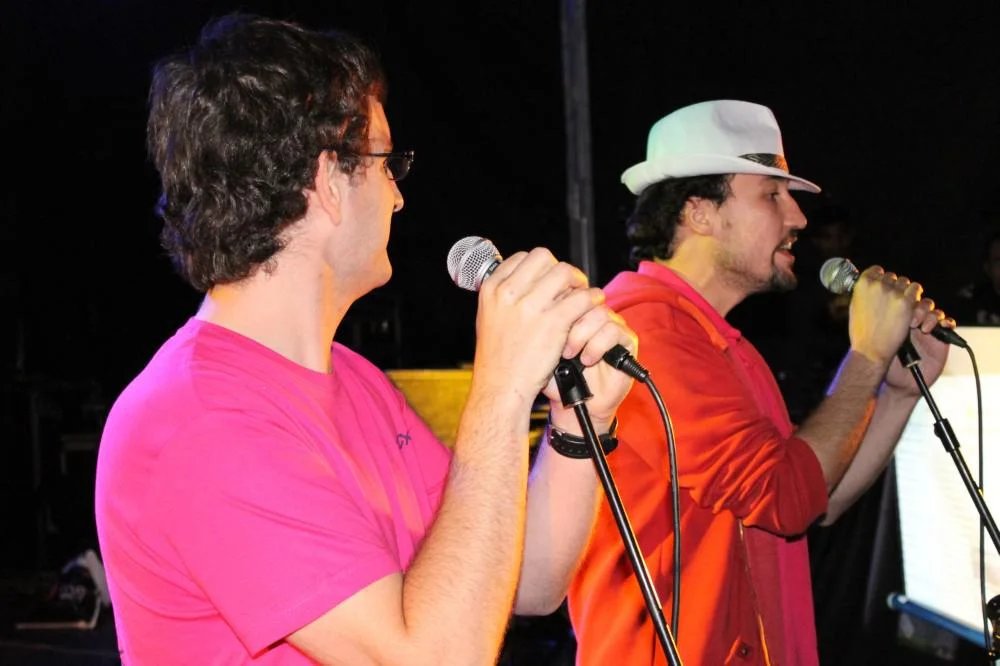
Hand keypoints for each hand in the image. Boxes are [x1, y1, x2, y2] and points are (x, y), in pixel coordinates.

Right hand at [471, 248, 605, 410]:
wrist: (501, 387)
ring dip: (578, 281)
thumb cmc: (497, 359)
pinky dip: (592, 298)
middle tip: (570, 284)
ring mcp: (531, 306)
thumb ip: (505, 297)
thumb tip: (528, 281)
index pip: (522, 258)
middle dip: (560, 269)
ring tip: (583, 294)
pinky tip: (594, 303)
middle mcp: (509, 292)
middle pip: (544, 258)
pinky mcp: (553, 322)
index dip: (541, 266)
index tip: (549, 278)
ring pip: (565, 273)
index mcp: (492, 289)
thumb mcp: (489, 318)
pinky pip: (581, 297)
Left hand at [542, 305, 637, 434]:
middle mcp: (595, 316)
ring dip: (582, 334)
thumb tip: (544, 305)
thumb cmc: (557, 379)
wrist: (576, 404)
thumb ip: (546, 326)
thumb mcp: (544, 350)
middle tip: (558, 344)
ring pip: (600, 313)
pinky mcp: (627, 341)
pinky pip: (614, 331)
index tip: (547, 324)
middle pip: (585, 298)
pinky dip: (597, 345)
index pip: (571, 291)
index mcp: (575, 312)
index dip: (561, 305)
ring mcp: (612, 326)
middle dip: (569, 321)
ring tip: (571, 355)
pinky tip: (587, 359)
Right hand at [848, 266, 921, 365]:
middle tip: (892, 300)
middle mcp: (877, 285)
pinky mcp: (906, 302)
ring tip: (902, 305)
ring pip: (905, 282)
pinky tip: (910, 309)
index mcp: (863, 284)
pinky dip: (914, 298)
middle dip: (893, 286)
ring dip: (905, 291)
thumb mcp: (855, 307)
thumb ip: (865, 293)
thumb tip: (872, 283)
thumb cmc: (861, 332)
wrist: (871, 349)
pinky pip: (916, 291)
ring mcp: (892, 292)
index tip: (882, 285)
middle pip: (892, 276)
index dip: (880, 278)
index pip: (876, 270)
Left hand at [884, 299, 953, 394]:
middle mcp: (915, 323)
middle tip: (912, 322)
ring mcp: (929, 331)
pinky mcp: (941, 340)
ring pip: (936, 312)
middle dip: (920, 309)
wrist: (900, 383)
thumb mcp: (884, 345)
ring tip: (924, 329)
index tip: (900, 311)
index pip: (908, 303)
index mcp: (900, 321)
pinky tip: (942, 326)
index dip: (907, 303)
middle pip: (923, 304)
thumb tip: (885, 310)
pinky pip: (949, 325)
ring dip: (932, 316)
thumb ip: (887, 328)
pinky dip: (948, 322)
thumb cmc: (888, 364)